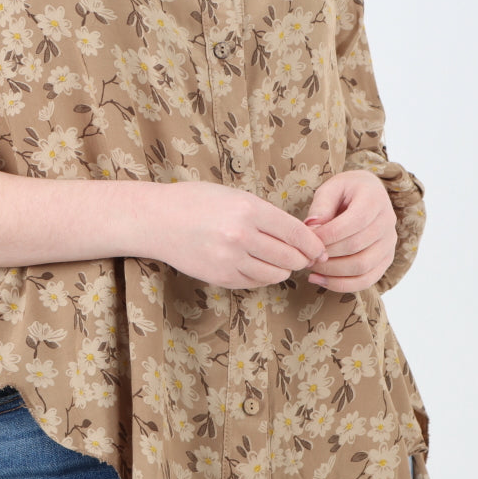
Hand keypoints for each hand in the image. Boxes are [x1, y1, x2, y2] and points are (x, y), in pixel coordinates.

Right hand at [150, 180, 328, 289]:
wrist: (158, 220)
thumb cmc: (197, 202)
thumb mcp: (235, 196)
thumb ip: (265, 214)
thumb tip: (300, 237)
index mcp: (249, 209)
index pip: (296, 233)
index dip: (313, 244)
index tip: (319, 250)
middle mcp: (241, 236)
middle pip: (290, 257)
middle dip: (301, 259)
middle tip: (304, 257)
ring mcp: (230, 259)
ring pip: (276, 274)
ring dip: (283, 269)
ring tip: (280, 262)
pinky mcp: (220, 277)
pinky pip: (255, 282)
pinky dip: (263, 277)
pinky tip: (258, 266)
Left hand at [304, 170, 396, 291]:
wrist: (368, 194)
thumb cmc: (346, 191)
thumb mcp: (331, 188)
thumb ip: (321, 205)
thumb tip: (311, 227)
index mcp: (375, 199)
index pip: (354, 222)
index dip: (328, 235)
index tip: (307, 239)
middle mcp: (387, 222)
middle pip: (357, 246)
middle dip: (327, 254)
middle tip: (305, 255)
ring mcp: (389, 243)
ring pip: (362, 267)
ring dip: (332, 272)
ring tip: (311, 267)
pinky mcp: (386, 259)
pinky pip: (366, 280)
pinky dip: (342, 285)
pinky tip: (320, 280)